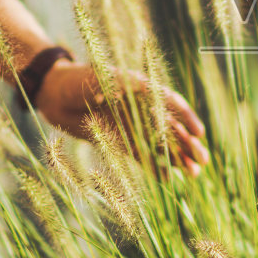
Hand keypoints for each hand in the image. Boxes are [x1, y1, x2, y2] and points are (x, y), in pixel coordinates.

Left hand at [38, 61, 210, 175]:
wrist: (54, 94)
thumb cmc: (75, 79)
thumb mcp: (94, 77)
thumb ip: (115, 84)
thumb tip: (134, 88)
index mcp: (140, 88)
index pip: (169, 102)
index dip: (186, 117)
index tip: (198, 132)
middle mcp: (140, 108)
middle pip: (170, 127)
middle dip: (187, 144)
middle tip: (203, 161)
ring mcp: (131, 126)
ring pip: (160, 144)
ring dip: (177, 158)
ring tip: (194, 173)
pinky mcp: (120, 141)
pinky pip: (141, 156)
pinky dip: (155, 167)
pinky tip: (169, 179)